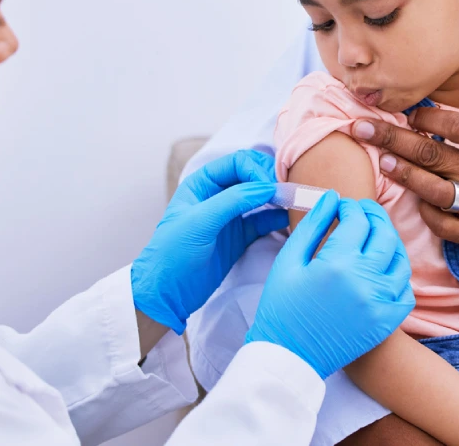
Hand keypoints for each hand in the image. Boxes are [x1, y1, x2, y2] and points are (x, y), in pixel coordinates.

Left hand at [132, 150, 286, 333]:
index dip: (257, 170)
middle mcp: (218, 195)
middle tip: (287, 193)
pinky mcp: (239, 237)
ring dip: (277, 199)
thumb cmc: (172, 254)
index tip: (272, 187)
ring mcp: (230, 216)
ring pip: (261, 198)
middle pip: (253, 176)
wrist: (166, 295)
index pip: (237, 163)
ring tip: (293, 205)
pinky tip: (288, 220)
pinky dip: (277, 218)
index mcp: (202, 183)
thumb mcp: (200, 222)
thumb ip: (233, 200)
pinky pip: (264, 220)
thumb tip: (268, 187)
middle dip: (271, 181)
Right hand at [246, 192, 414, 378]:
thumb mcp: (288, 261)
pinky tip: (382, 267)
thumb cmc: (282, 307)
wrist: (289, 357)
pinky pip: (405, 290)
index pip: (358, 219)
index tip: (342, 206)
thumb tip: (331, 198)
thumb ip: (312, 225)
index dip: (351, 206)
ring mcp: (380, 303)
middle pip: (384, 233)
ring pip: (400, 259)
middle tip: (361, 211)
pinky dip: (397, 274)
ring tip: (373, 235)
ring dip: (389, 241)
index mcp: (337, 264)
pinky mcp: (387, 322)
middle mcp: (364, 281)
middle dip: (373, 215)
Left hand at [353, 108, 458, 318]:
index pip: (457, 126)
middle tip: (360, 126)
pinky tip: (414, 196)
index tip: (410, 112)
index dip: (426, 116)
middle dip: (391, 138)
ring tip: (382, 160)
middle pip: (433, 154)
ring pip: (431, 189)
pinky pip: (442, 223)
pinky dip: (426, 208)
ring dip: (402, 173)